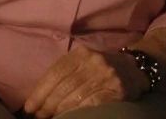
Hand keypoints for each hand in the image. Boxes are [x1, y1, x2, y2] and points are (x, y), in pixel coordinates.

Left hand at [23, 45, 148, 117]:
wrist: (136, 69)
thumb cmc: (101, 68)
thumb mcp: (83, 62)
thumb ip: (63, 74)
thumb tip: (37, 98)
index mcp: (82, 53)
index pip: (55, 73)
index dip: (40, 92)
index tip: (30, 107)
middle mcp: (95, 62)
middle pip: (64, 87)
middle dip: (48, 104)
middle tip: (40, 115)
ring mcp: (107, 76)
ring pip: (76, 98)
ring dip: (60, 111)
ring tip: (53, 117)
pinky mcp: (117, 90)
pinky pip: (92, 104)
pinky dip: (79, 112)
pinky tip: (72, 115)